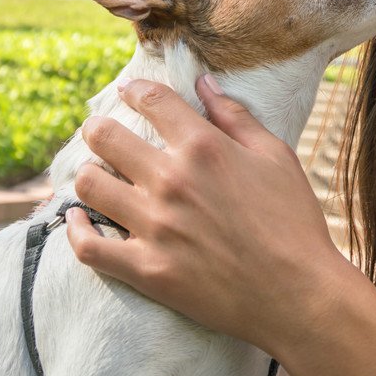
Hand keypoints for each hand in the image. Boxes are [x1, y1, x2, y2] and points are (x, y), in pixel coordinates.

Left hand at [65, 75, 345, 355]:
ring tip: (97, 177)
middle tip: (101, 134)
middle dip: (98, 130)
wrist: (298, 293)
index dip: (134, 91)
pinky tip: (79, 220)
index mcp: (205, 147)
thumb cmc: (294, 221)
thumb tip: (204, 82)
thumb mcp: (275, 156)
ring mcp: (155, 227)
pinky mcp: (146, 269)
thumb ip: (235, 116)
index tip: (129, 92)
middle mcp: (172, 180)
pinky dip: (76, 229)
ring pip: (90, 185)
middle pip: (106, 138)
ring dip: (89, 175)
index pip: (151, 101)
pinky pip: (89, 246)